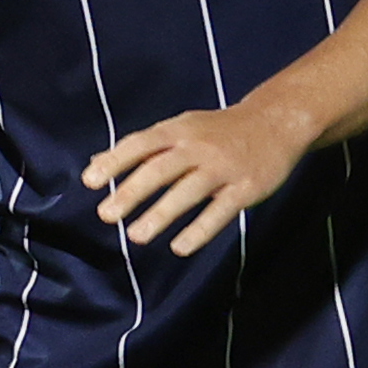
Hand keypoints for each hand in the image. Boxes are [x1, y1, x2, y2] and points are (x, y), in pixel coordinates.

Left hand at [84, 98, 313, 255]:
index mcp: (179, 130)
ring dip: (161, 214)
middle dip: (132, 191)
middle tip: (106, 215)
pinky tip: (179, 247)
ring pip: (189, 191)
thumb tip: (94, 162)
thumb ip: (142, 147)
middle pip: (161, 169)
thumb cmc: (218, 129)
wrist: (277, 121)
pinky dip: (200, 230)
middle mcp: (199, 147)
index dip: (115, 161)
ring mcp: (224, 167)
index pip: (141, 144)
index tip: (89, 181)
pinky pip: (221, 211)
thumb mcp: (181, 127)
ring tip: (135, 235)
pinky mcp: (246, 187)